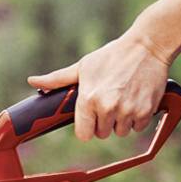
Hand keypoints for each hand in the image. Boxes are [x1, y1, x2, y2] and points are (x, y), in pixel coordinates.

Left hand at [27, 30, 171, 140]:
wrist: (147, 46)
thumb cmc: (112, 56)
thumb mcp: (83, 66)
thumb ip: (58, 79)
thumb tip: (32, 81)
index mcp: (88, 99)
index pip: (83, 135)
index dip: (87, 126)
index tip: (92, 117)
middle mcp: (107, 107)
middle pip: (103, 134)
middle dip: (105, 122)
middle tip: (110, 101)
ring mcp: (128, 110)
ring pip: (121, 132)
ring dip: (122, 121)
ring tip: (124, 98)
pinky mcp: (146, 111)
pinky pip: (138, 127)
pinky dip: (138, 118)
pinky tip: (136, 99)